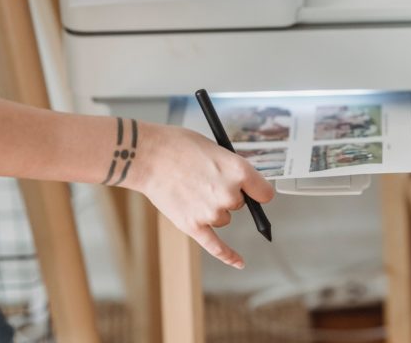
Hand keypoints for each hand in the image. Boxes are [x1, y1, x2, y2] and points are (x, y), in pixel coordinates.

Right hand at [121, 123, 275, 268]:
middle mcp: (229, 194)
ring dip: (212, 209)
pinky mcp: (193, 226)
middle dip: (227, 194)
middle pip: (240, 204)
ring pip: (223, 218)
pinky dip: (229, 256)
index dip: (256, 189)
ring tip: (189, 189)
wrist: (146, 155)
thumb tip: (239, 183)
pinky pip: (216, 247)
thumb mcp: (214, 148)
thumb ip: (230, 169)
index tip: (252, 190)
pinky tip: (240, 263)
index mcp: (238, 170)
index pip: (264, 192)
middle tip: (203, 179)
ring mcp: (211, 212)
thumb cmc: (176, 146)